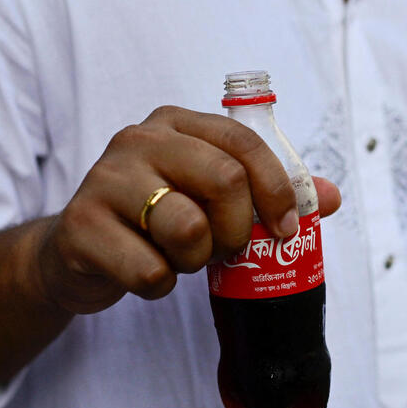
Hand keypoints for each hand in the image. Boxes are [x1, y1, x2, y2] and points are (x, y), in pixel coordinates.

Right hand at [35, 106, 340, 313]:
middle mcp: (138, 140)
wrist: (75, 251)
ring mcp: (105, 180)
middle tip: (225, 249)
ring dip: (196, 260)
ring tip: (179, 257)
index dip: (276, 188)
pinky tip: (145, 270)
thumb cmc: (153, 220)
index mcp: (175, 123)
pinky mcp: (81, 226)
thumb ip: (266, 192)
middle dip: (238, 230)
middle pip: (224, 181)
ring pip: (187, 228)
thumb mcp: (207, 197)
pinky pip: (150, 270)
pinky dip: (159, 284)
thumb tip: (332, 198)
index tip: (286, 229)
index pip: (243, 142)